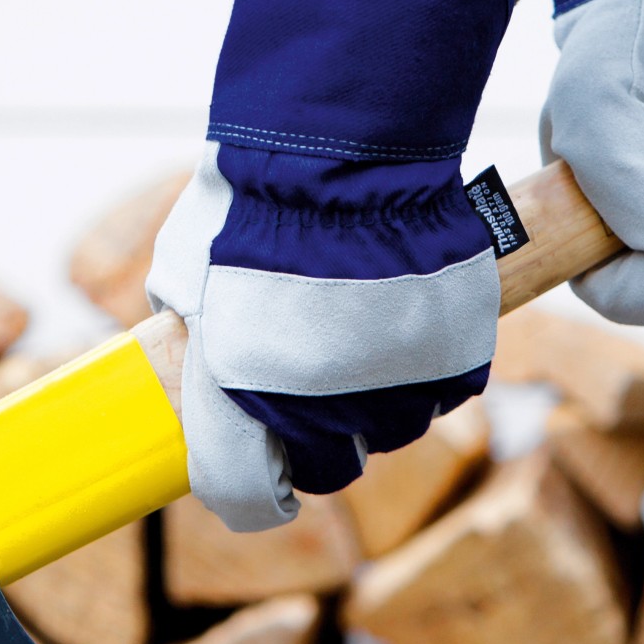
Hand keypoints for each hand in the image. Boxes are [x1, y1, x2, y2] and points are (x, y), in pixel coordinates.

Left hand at [148, 0, 513, 530]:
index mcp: (244, 398)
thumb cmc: (252, 201)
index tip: (257, 479)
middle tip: (314, 398)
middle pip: (328, 471)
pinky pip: (445, 392)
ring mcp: (396, 389)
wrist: (342, 151)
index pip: (243, 492)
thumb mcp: (187, 269)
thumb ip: (194, 327)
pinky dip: (427, 370)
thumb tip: (192, 344)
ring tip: (364, 343)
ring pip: (392, 432)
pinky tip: (406, 327)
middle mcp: (321, 412)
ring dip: (377, 404)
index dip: (248, 491)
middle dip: (317, 446)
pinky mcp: (456, 360)